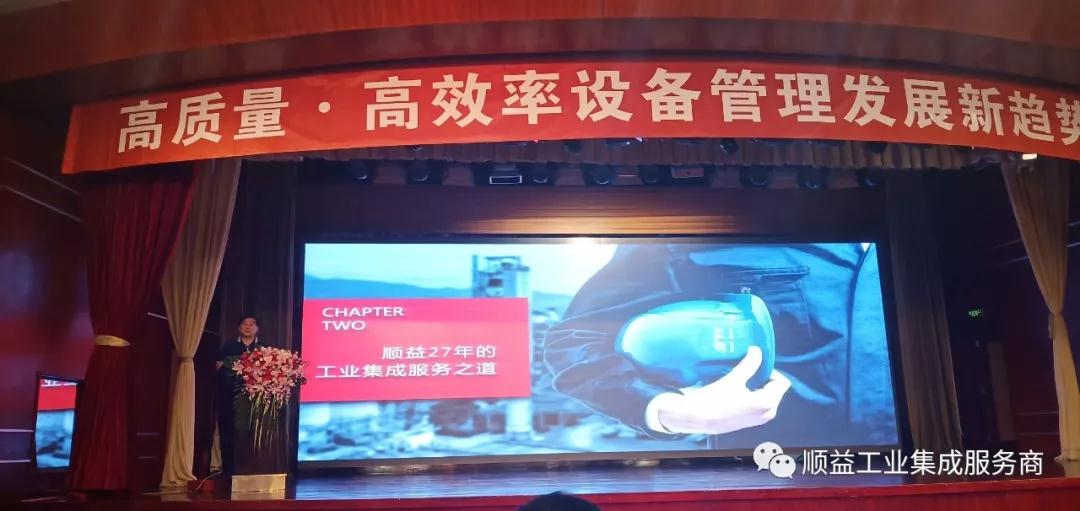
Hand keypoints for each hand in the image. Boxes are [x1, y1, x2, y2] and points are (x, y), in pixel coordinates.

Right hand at [651, 347, 790, 434]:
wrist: (698, 418)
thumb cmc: (716, 400)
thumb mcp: (734, 379)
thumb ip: (749, 364)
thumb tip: (757, 351)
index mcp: (767, 403)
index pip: (782, 382)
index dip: (770, 370)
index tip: (756, 364)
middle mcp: (767, 413)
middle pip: (775, 390)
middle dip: (764, 378)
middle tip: (748, 370)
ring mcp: (759, 419)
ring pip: (766, 397)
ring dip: (758, 386)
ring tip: (742, 379)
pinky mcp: (750, 421)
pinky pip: (759, 404)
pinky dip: (752, 395)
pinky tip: (737, 390)